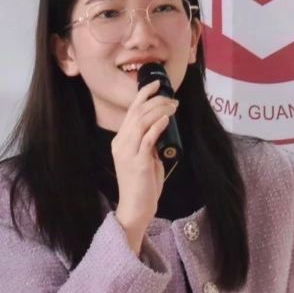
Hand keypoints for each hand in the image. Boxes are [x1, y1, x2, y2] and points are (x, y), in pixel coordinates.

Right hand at [112, 80, 178, 254]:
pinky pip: (148, 138)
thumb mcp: (145, 159)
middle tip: (172, 97)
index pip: (130, 112)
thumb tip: (161, 129)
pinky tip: (168, 119)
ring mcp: (128, 152)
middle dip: (155, 100)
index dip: (142, 95)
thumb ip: (149, 143)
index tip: (155, 84)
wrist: (136, 208)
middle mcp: (120, 143)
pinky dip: (158, 125)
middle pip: (136, 112)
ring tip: (173, 106)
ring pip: (142, 121)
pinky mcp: (138, 161)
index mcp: (120, 141)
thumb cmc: (142, 185)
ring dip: (160, 110)